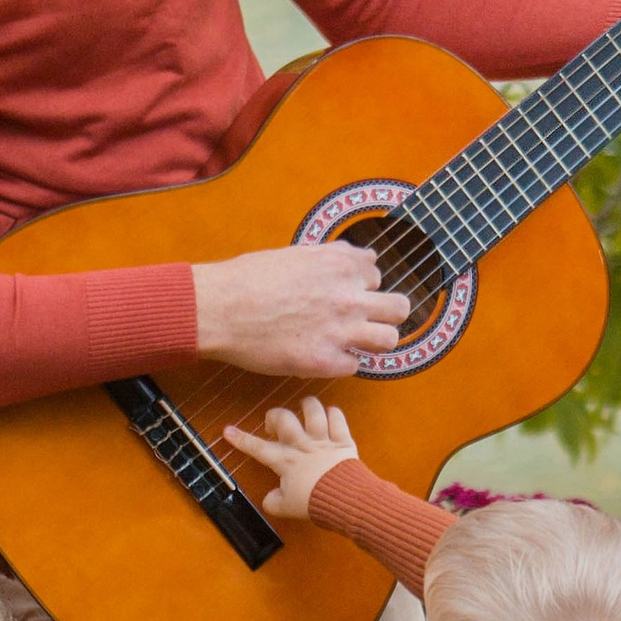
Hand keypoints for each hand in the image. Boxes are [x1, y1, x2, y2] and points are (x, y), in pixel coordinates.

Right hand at [194, 241, 406, 375]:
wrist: (221, 307)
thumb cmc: (248, 278)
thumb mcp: (297, 254)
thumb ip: (331, 259)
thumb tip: (357, 260)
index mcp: (342, 264)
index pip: (376, 275)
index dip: (362, 286)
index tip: (347, 294)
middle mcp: (349, 297)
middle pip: (399, 308)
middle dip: (384, 313)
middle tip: (365, 320)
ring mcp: (341, 330)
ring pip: (389, 339)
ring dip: (373, 341)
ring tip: (352, 342)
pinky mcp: (326, 360)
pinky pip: (355, 366)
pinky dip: (340, 362)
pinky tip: (322, 355)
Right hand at [224, 395, 358, 522]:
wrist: (344, 501)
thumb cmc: (313, 504)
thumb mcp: (286, 509)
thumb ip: (273, 502)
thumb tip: (269, 498)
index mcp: (285, 461)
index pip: (257, 448)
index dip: (241, 439)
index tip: (228, 430)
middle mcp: (302, 445)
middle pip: (284, 418)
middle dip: (274, 416)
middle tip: (274, 427)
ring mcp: (323, 441)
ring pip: (313, 410)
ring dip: (306, 406)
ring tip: (304, 410)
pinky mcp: (343, 441)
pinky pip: (338, 418)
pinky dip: (333, 413)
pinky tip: (330, 416)